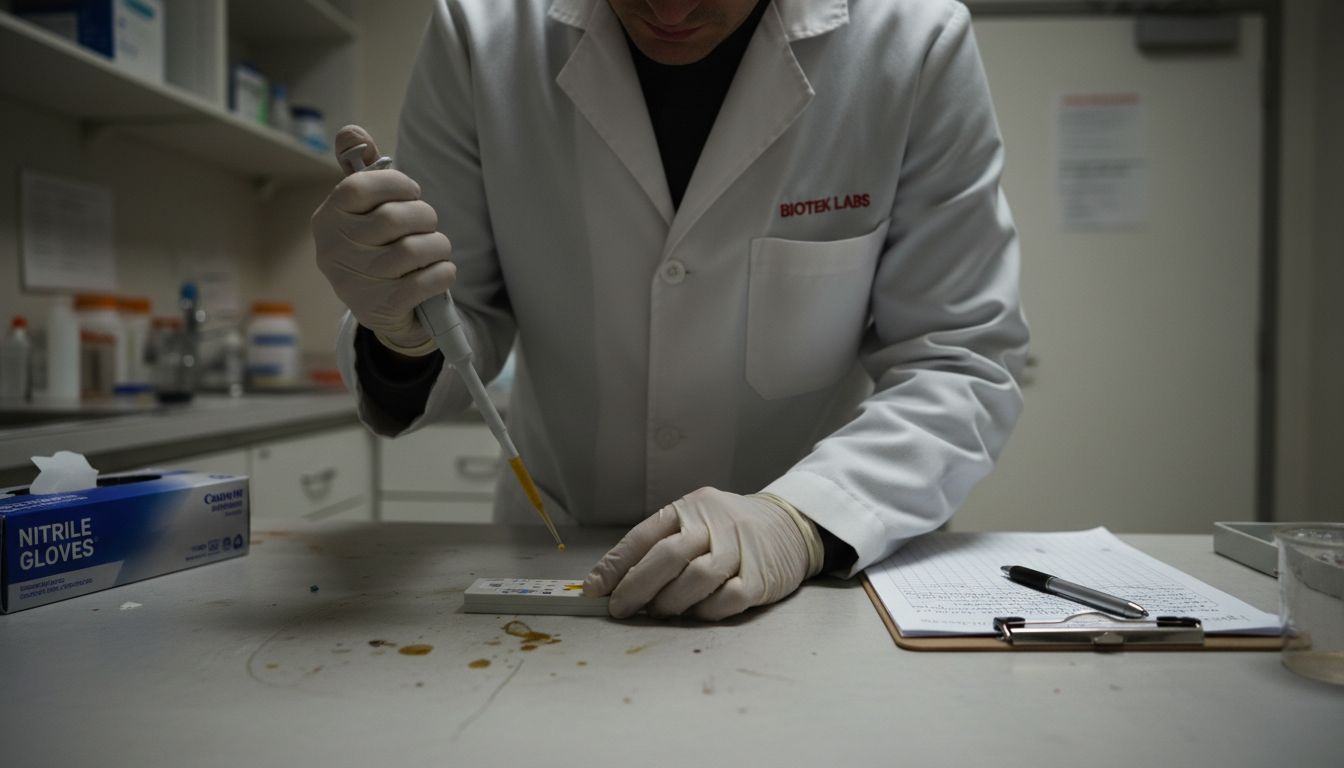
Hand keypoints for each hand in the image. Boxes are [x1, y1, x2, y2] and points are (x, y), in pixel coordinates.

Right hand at [311, 125, 454, 354]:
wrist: (381, 309)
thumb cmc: (375, 246)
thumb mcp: (361, 209)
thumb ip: (359, 166)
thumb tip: (352, 132)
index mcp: (327, 219)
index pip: (359, 187)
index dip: (396, 184)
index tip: (411, 193)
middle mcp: (334, 250)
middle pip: (393, 218)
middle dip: (425, 216)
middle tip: (428, 224)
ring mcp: (355, 281)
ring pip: (414, 250)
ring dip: (438, 246)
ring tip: (437, 248)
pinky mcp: (381, 306)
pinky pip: (426, 281)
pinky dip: (443, 273)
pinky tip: (440, 271)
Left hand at [583, 488, 823, 619]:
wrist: (791, 525)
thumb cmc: (729, 530)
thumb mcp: (695, 522)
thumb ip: (659, 547)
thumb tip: (612, 582)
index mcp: (690, 507)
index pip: (645, 536)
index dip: (615, 565)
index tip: (594, 590)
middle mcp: (715, 522)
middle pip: (668, 556)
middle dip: (636, 587)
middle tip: (620, 609)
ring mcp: (741, 549)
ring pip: (696, 578)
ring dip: (670, 602)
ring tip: (660, 612)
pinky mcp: (761, 577)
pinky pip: (726, 599)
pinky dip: (705, 611)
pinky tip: (696, 612)